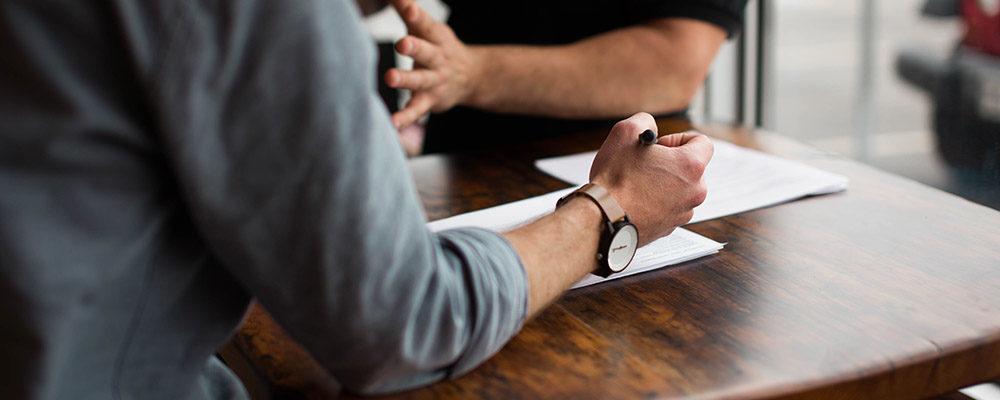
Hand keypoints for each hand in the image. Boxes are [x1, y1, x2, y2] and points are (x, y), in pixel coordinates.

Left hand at [385, 0, 479, 127]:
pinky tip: (392, 123)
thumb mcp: (427, 27)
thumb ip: (405, 9)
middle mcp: (438, 59)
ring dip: (406, 79)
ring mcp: (435, 81)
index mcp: (436, 38)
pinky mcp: (430, 101)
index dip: (417, 16)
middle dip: (415, 47)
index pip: (426, 24)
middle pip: (426, 52)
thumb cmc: (438, 47)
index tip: (408, 8)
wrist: (471, 77)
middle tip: (402, 43)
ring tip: (391, 77)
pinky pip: (417, 110)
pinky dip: (405, 117)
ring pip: (421, 80)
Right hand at [589, 113, 712, 245]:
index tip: (660, 146)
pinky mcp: (669, 227)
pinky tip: (634, 199)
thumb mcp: (625, 132)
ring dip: (662, 183)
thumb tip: (649, 127)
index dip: (679, 139)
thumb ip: (644, 121)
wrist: (602, 218)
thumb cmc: (614, 180)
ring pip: (679, 189)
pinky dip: (655, 202)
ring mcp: (683, 212)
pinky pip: (668, 208)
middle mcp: (694, 191)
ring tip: (636, 183)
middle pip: (691, 168)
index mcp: (690, 166)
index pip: (702, 142)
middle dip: (669, 163)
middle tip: (645, 164)